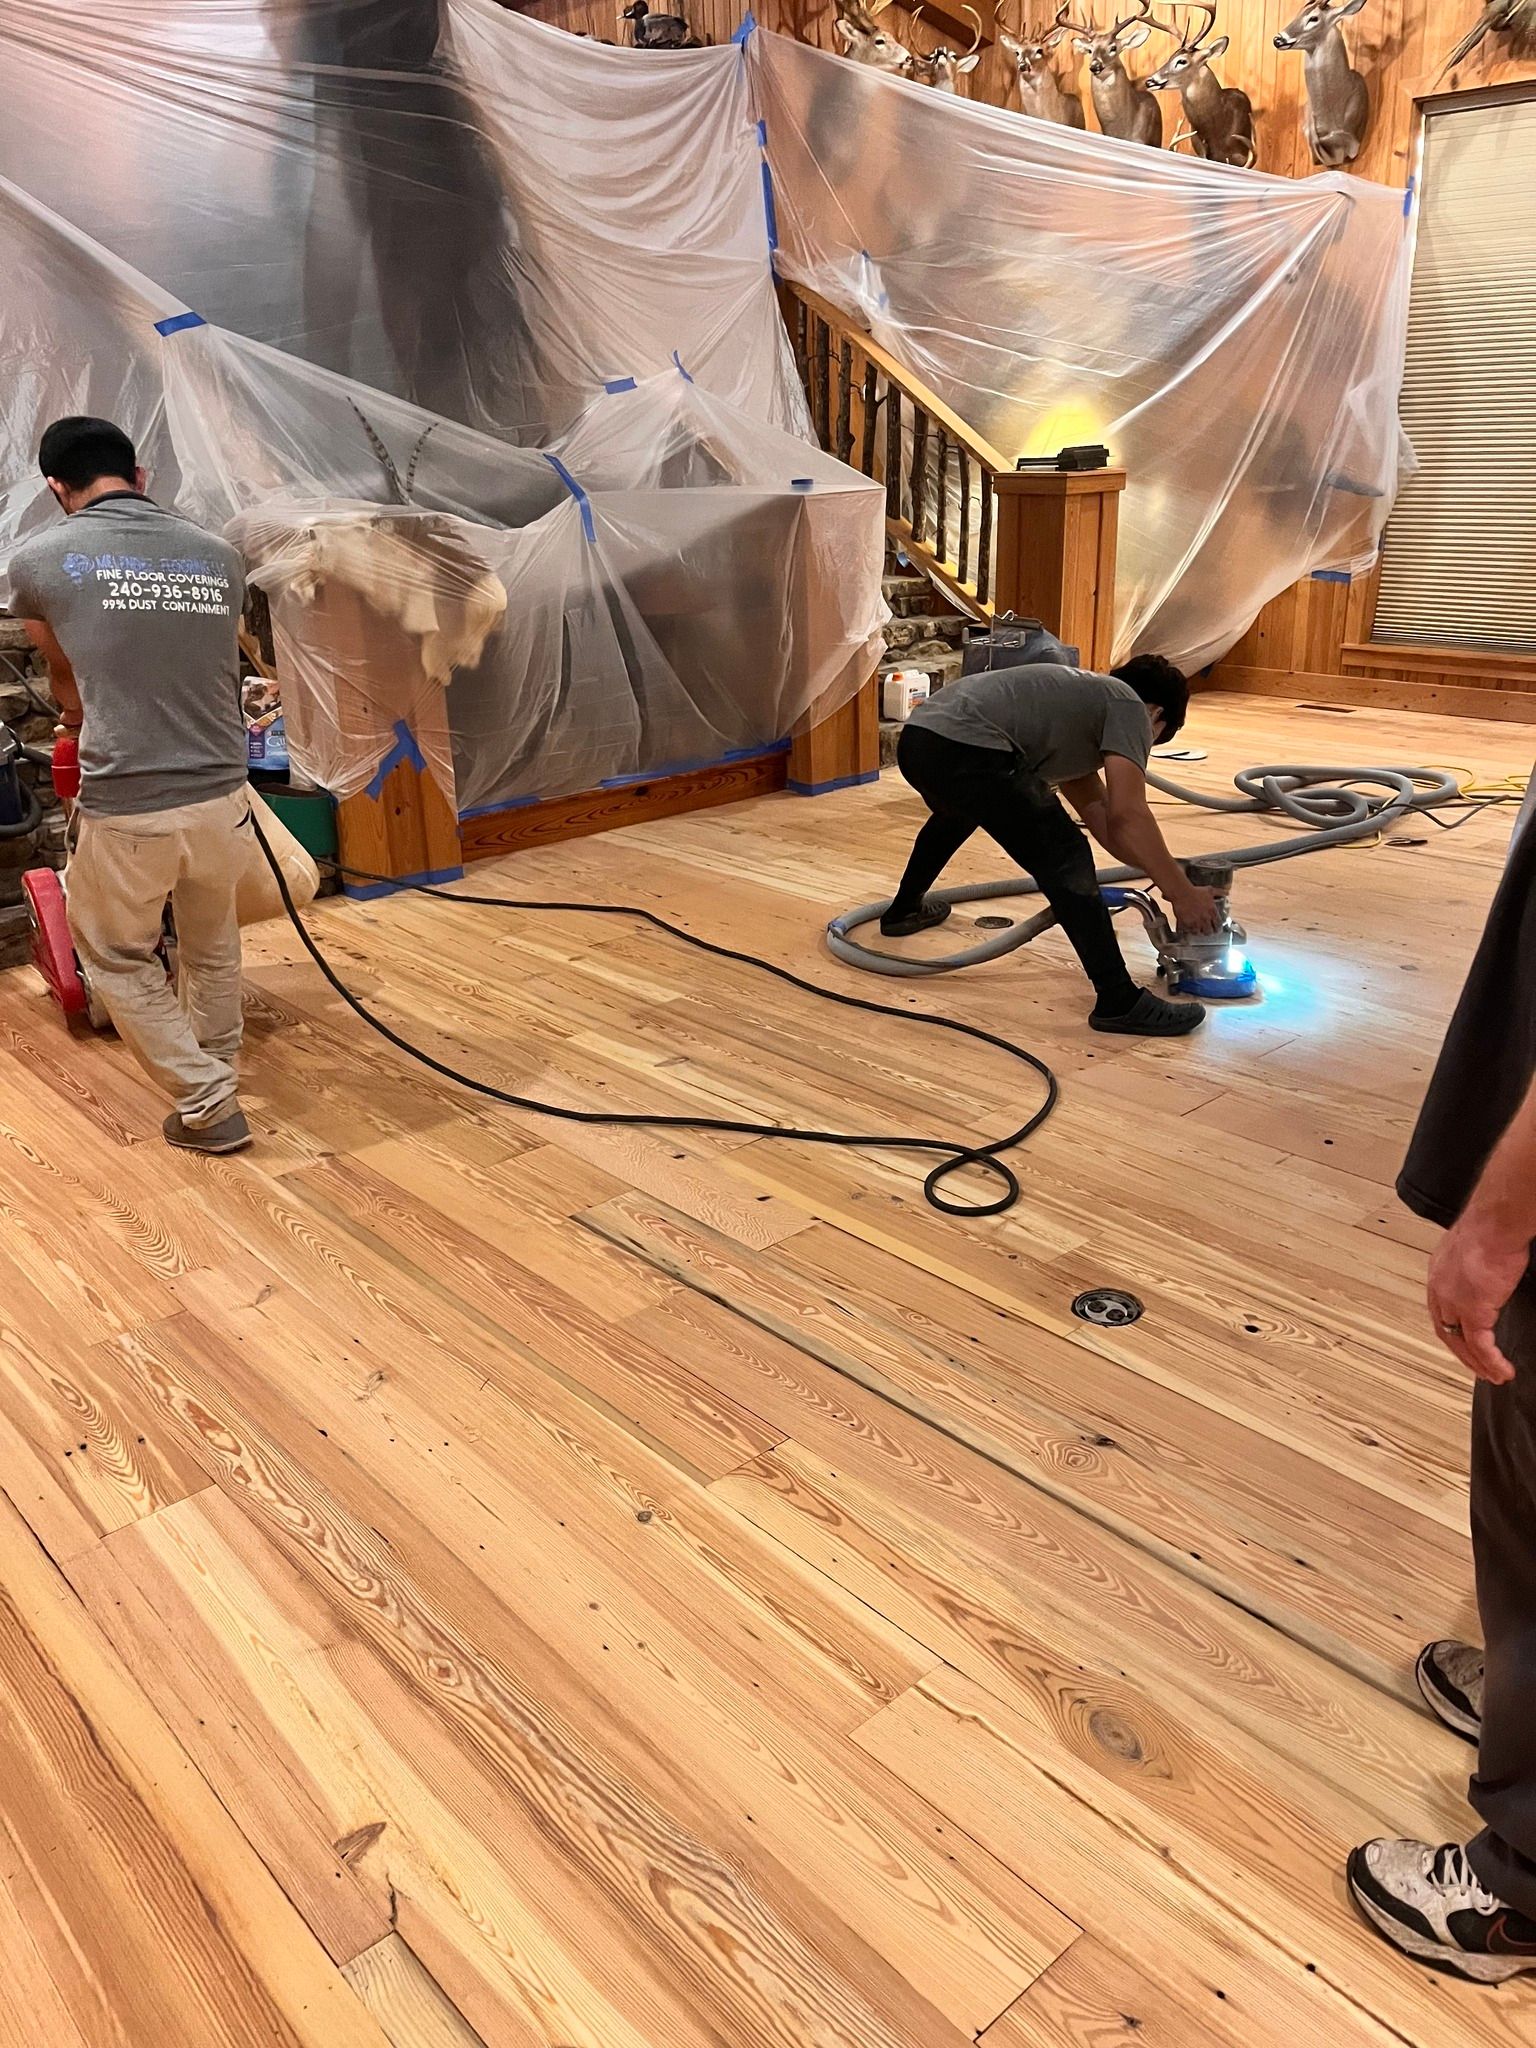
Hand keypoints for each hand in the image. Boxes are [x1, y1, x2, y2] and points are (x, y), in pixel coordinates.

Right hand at [1171, 883, 1221, 934]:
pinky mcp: (1186, 924)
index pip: (1218, 925)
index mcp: (1212, 912)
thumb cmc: (1195, 891)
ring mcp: (1195, 922)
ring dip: (1199, 932)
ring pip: (1199, 933)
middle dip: (1208, 932)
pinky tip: (1189, 928)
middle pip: (1209, 932)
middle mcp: (1205, 919)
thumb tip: (1226, 893)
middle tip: (1207, 930)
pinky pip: (1189, 932)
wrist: (1181, 893)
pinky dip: (1189, 931)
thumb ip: (1219, 892)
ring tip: (1198, 930)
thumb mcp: (1209, 890)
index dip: (1218, 929)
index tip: (1217, 929)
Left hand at [1427, 1212, 1527, 1384]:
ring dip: (1477, 1363)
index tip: (1464, 1341)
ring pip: (1461, 1342)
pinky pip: (1480, 1346)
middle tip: (1478, 1366)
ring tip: (1493, 1375)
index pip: (1441, 1307)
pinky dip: (1491, 1361)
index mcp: (1440, 1271)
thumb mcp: (1478, 1248)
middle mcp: (1440, 1288)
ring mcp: (1453, 1301)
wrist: (1496, 1223)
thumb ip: (1478, 1265)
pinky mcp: (1473, 1311)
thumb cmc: (1492, 1226)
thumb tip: (1492, 1271)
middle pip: (1446, 1329)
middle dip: (1463, 1352)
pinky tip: (1502, 1370)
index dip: (1453, 1327)